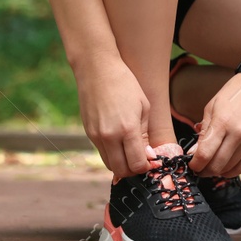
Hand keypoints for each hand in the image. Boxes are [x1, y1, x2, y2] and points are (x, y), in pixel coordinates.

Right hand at [74, 56, 151, 176]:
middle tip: (143, 161)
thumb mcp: (144, 107)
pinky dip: (112, 155)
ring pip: (110, 165)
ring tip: (132, 153)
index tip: (152, 161)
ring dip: (122, 165)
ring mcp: (96, 136)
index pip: (137, 164)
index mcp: (127, 129)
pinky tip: (120, 146)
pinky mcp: (88, 134)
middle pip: (122, 170)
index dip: (147, 167)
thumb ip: (145, 134)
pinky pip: (102, 153)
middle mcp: (109, 137)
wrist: (97, 70)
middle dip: (134, 170)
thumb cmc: (126, 84)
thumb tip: (147, 155)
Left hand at [189, 73, 240, 177]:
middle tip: (199, 168)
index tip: (191, 165)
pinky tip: (224, 167)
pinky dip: (231, 171)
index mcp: (222, 122)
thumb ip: (203, 131)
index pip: (205, 154)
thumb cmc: (233, 94)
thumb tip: (194, 153)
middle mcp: (238, 134)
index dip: (195, 165)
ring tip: (210, 166)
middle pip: (216, 165)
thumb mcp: (212, 107)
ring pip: (229, 168)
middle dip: (203, 170)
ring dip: (216, 171)